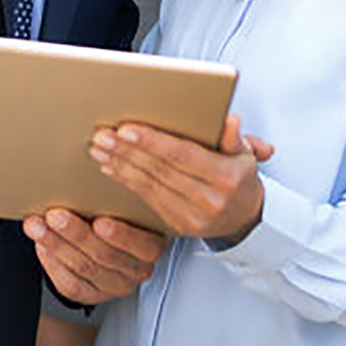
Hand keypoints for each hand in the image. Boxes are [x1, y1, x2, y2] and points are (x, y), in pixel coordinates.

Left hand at [24, 208, 166, 304]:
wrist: (113, 239)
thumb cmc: (120, 216)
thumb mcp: (129, 206)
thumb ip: (118, 198)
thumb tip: (91, 176)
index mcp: (153, 245)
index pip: (142, 245)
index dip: (121, 235)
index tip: (100, 221)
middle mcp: (138, 269)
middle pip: (105, 255)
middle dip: (75, 233)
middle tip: (54, 215)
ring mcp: (116, 285)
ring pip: (84, 268)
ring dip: (56, 245)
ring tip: (37, 226)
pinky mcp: (94, 295)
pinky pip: (72, 286)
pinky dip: (53, 265)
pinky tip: (42, 247)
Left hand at [91, 114, 269, 242]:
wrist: (245, 217)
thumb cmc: (240, 179)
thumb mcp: (245, 154)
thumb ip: (233, 137)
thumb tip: (230, 120)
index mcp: (226, 177)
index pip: (182, 155)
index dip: (152, 142)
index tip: (127, 129)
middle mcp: (210, 200)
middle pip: (161, 170)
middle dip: (128, 151)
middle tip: (104, 135)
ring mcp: (192, 216)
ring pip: (150, 185)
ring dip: (121, 165)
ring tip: (100, 148)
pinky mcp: (178, 225)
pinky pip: (147, 199)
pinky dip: (127, 181)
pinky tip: (111, 167)